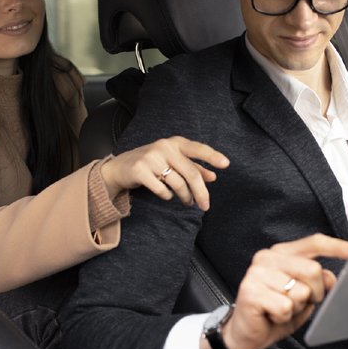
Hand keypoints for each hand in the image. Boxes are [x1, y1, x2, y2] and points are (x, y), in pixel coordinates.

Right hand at [99, 136, 228, 210]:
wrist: (121, 167)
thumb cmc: (152, 163)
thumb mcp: (173, 161)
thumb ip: (193, 168)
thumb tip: (213, 177)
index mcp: (175, 143)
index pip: (198, 149)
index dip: (212, 156)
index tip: (226, 164)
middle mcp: (164, 147)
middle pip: (190, 173)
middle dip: (200, 192)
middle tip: (205, 205)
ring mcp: (151, 158)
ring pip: (178, 183)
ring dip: (185, 196)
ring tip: (186, 201)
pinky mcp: (140, 170)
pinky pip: (162, 190)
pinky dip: (167, 196)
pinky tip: (167, 195)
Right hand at [202, 234, 347, 348]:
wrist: (246, 334)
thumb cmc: (274, 312)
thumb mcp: (304, 296)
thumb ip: (318, 282)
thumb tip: (330, 277)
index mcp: (281, 253)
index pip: (314, 242)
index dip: (336, 247)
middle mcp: (267, 258)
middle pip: (312, 270)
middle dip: (315, 293)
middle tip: (300, 302)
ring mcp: (257, 273)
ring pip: (300, 292)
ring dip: (296, 308)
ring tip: (280, 309)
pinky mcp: (251, 292)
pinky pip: (285, 307)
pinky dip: (283, 317)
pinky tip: (271, 316)